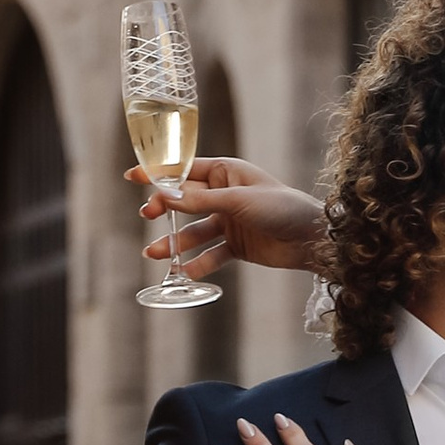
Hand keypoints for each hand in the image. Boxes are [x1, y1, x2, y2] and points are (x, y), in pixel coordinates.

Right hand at [134, 157, 328, 284]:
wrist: (312, 238)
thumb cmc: (281, 207)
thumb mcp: (238, 201)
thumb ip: (200, 200)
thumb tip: (164, 196)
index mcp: (225, 172)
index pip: (184, 171)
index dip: (158, 174)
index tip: (131, 177)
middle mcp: (224, 195)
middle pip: (185, 202)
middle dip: (164, 210)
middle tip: (147, 216)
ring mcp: (229, 221)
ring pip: (194, 232)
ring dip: (175, 243)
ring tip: (154, 255)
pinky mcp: (237, 246)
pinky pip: (211, 255)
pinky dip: (198, 264)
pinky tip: (185, 273)